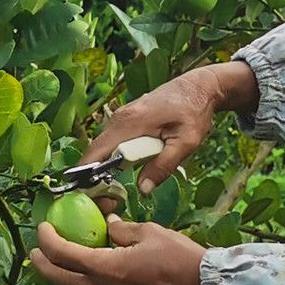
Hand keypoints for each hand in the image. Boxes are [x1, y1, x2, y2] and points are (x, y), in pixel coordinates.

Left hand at [31, 216, 207, 284]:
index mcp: (106, 268)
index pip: (63, 254)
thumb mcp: (146, 232)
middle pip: (60, 279)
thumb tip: (106, 226)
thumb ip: (119, 230)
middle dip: (43, 264)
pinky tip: (80, 276)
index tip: (43, 228)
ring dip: (59, 277)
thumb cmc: (178, 256)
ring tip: (53, 263)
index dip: (47, 240)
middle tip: (36, 250)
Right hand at [79, 61, 257, 193]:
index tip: (85, 192)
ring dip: (108, 165)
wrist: (198, 87)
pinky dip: (116, 154)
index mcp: (130, 123)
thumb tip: (143, 189)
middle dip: (97, 174)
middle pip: (98, 151)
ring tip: (117, 184)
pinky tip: (129, 165)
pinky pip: (114, 140)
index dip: (86, 173)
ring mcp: (122, 116)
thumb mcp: (186, 143)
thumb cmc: (194, 112)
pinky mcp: (127, 117)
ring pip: (106, 146)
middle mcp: (120, 117)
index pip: (96, 151)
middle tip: (108, 196)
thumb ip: (163, 166)